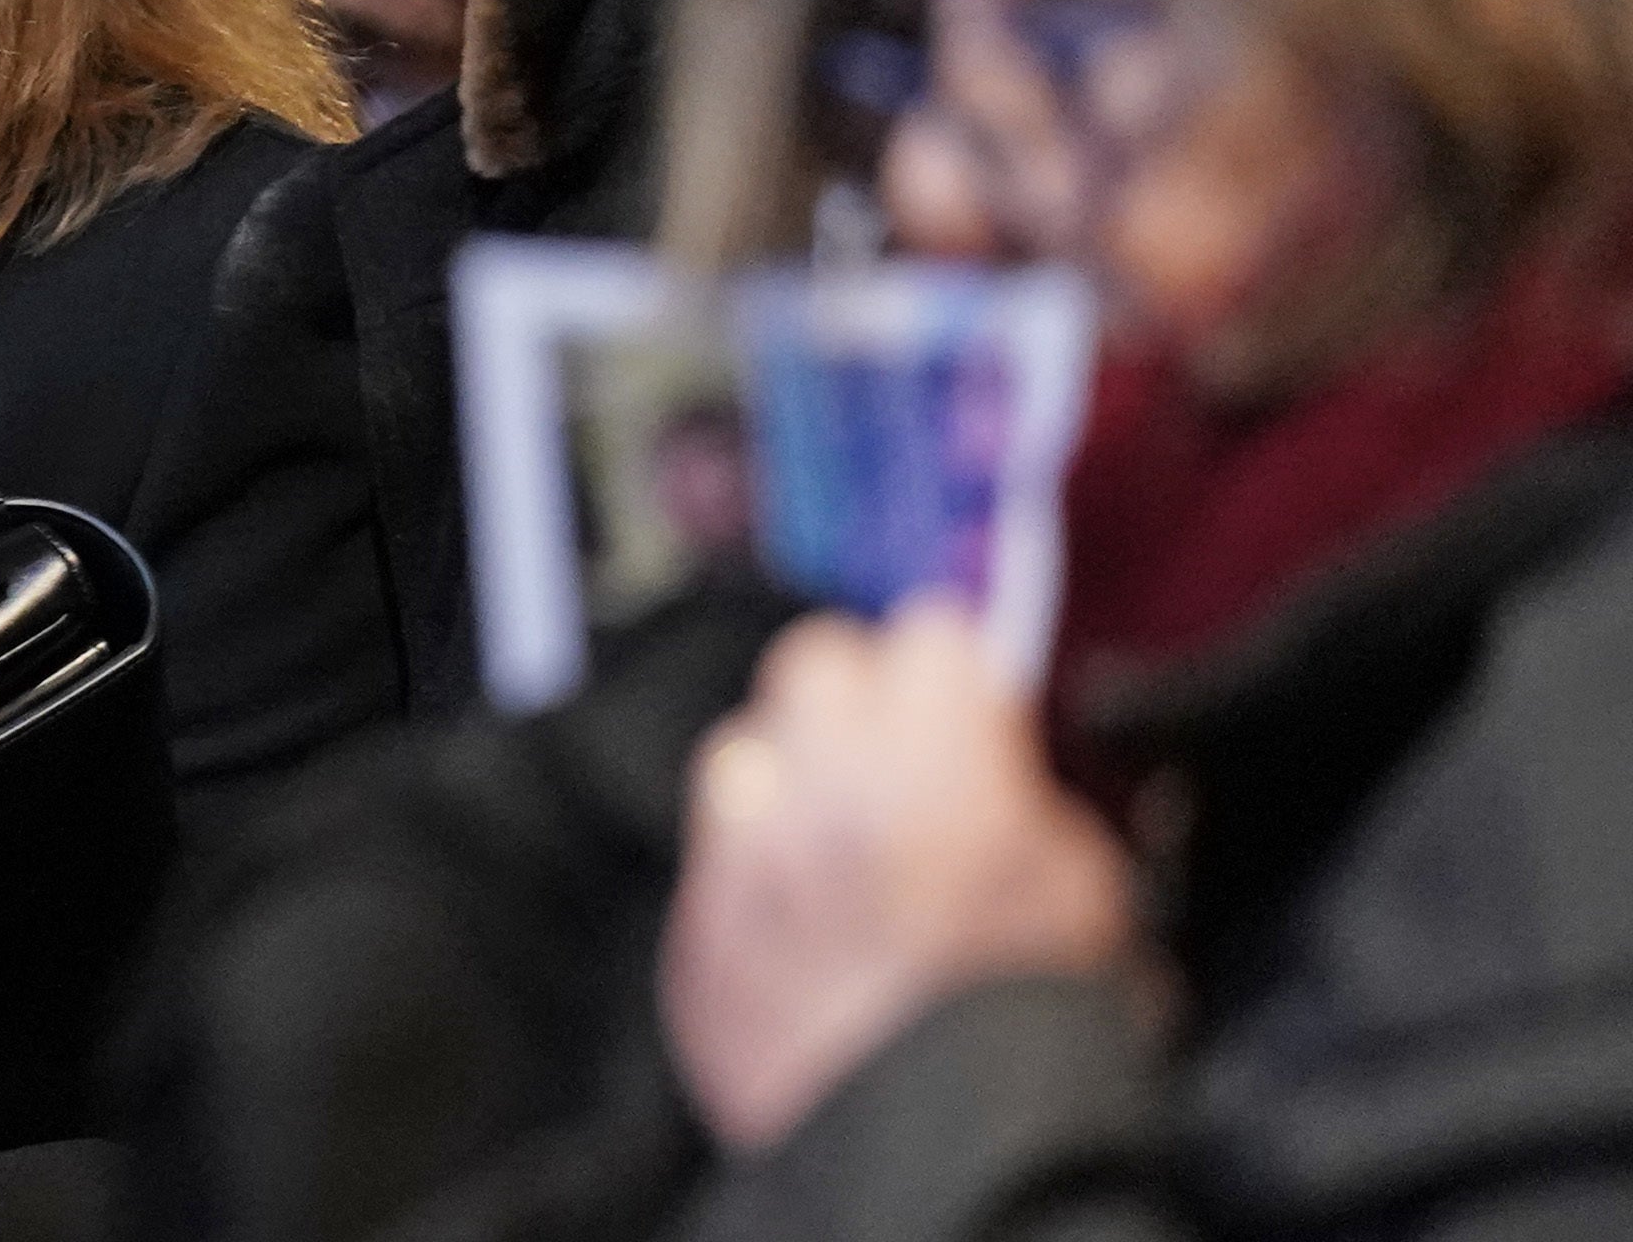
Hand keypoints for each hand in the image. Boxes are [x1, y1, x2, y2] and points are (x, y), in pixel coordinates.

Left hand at [661, 602, 1136, 1154]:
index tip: (969, 703)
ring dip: (789, 779)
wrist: (950, 1160)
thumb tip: (1003, 762)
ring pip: (745, 748)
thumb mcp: (1092, 890)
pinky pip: (711, 855)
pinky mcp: (701, 933)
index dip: (955, 672)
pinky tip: (799, 914)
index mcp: (940, 766)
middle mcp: (827, 791)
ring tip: (838, 839)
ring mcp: (750, 859)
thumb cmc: (1038, 1036)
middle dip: (861, 699)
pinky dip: (750, 869)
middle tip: (898, 757)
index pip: (929, 632)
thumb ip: (1034, 800)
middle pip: (816, 664)